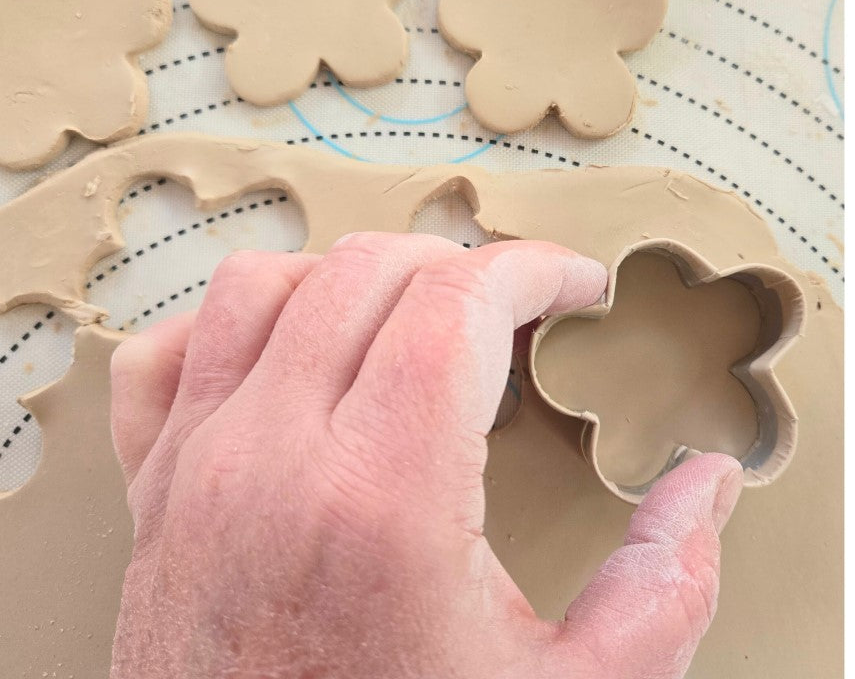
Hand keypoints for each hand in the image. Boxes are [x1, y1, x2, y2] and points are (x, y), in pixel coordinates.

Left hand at [106, 233, 741, 677]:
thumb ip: (663, 586)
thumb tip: (702, 494)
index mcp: (382, 501)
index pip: (458, 301)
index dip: (536, 270)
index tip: (574, 288)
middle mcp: (274, 468)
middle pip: (368, 273)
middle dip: (465, 268)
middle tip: (523, 308)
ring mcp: (197, 478)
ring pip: (262, 288)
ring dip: (354, 277)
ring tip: (418, 316)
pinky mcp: (153, 505)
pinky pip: (168, 355)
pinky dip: (233, 322)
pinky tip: (291, 347)